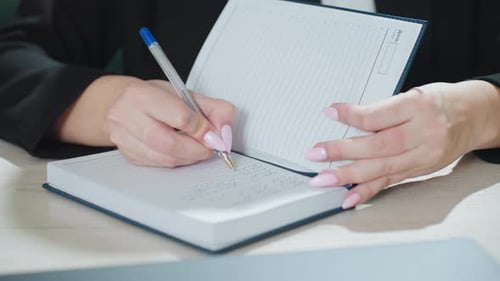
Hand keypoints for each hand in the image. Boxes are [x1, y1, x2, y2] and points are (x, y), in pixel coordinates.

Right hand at [107, 79, 235, 166]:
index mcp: (142, 95)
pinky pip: (158, 165)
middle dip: (198, 149)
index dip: (203, 129)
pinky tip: (183, 153)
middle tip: (211, 147)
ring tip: (199, 149)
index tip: (215, 134)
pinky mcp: (128, 155)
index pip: (180, 117)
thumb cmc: (153, 97)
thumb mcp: (183, 93)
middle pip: (170, 143)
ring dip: (189, 158)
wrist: (119, 102)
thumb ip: (211, 108)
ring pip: (165, 158)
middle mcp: (127, 117)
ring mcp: (123, 139)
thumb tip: (225, 129)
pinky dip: (177, 161)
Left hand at [305, 80, 499, 208]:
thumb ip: (382, 109)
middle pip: (377, 146)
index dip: (351, 116)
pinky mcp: (420, 171)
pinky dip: (367, 191)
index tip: (329, 113)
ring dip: (348, 176)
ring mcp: (422, 156)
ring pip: (381, 168)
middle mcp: (422, 133)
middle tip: (316, 154)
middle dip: (342, 152)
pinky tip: (348, 198)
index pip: (377, 115)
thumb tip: (347, 119)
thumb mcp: (413, 94)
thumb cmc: (440, 102)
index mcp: (418, 107)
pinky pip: (390, 182)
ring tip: (323, 179)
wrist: (475, 116)